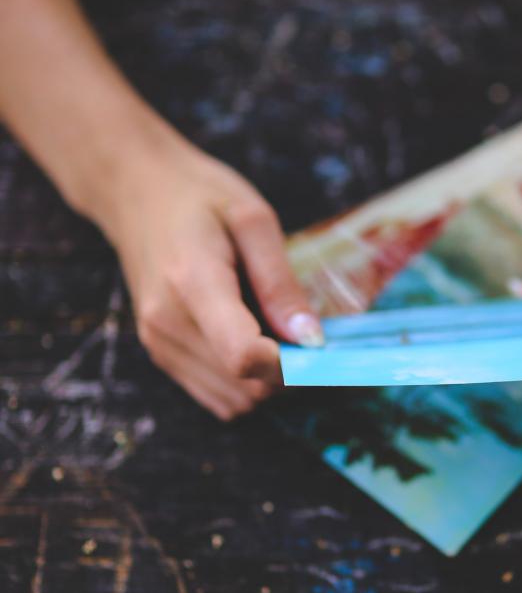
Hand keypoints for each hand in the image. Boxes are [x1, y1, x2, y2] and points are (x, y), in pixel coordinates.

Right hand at [85, 139, 321, 419]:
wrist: (136, 192)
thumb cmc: (201, 196)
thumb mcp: (253, 219)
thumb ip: (280, 282)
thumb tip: (311, 339)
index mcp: (193, 282)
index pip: (244, 356)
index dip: (289, 364)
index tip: (314, 343)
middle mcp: (168, 323)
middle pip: (245, 386)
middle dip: (286, 372)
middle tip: (297, 328)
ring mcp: (159, 343)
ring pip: (234, 401)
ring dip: (267, 380)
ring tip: (269, 328)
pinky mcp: (160, 354)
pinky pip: (217, 396)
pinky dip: (245, 383)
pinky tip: (249, 339)